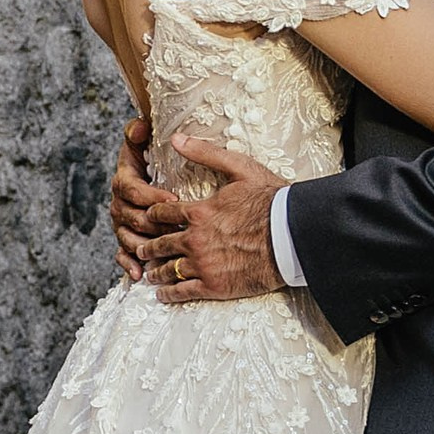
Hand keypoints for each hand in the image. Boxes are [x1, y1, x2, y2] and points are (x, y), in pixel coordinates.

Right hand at [110, 117, 177, 281]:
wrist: (144, 172)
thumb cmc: (148, 157)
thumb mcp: (142, 141)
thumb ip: (138, 131)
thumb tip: (139, 126)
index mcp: (123, 181)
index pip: (134, 190)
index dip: (153, 195)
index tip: (175, 198)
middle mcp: (118, 204)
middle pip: (133, 218)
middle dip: (155, 224)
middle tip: (180, 229)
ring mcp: (121, 224)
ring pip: (128, 238)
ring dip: (146, 247)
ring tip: (165, 253)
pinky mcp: (125, 239)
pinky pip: (121, 255)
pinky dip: (128, 265)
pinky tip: (139, 274)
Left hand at [136, 134, 286, 304]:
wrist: (292, 236)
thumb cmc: (271, 199)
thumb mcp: (239, 167)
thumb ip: (205, 153)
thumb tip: (176, 138)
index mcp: (198, 212)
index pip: (163, 213)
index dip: (153, 215)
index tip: (148, 218)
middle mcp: (194, 239)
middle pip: (161, 243)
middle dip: (149, 245)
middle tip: (141, 248)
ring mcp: (203, 264)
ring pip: (168, 269)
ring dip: (155, 270)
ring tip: (149, 273)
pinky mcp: (214, 286)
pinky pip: (183, 291)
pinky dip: (169, 293)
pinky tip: (163, 294)